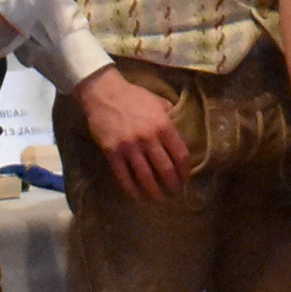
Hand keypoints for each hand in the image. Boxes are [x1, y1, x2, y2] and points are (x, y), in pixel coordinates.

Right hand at [76, 65, 189, 198]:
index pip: (181, 155)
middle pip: (166, 169)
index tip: (186, 178)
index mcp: (163, 125)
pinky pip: (123, 176)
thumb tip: (179, 133)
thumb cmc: (134, 96)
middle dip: (173, 185)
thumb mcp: (158, 102)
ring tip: (159, 199)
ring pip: (146, 177)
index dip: (185, 170)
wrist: (104, 93)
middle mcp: (149, 138)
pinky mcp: (112, 153)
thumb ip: (170, 117)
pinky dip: (131, 189)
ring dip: (154, 191)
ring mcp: (130, 147)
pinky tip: (137, 196)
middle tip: (175, 193)